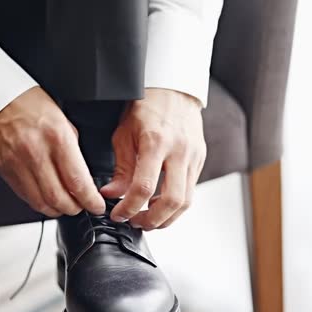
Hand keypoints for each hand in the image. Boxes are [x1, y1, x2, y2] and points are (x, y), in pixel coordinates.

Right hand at [0, 87, 105, 216]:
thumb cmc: (31, 105)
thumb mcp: (63, 120)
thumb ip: (73, 150)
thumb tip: (83, 177)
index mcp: (56, 137)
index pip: (77, 181)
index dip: (90, 200)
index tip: (97, 205)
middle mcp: (36, 152)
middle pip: (59, 198)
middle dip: (75, 208)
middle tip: (82, 206)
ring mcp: (18, 163)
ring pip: (41, 203)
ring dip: (57, 210)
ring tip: (66, 205)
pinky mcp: (6, 170)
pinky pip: (25, 196)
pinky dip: (40, 203)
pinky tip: (47, 198)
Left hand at [101, 88, 205, 229]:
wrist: (174, 88)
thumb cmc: (146, 106)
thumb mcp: (124, 133)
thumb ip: (120, 168)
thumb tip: (110, 195)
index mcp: (156, 142)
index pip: (144, 187)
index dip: (128, 208)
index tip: (117, 214)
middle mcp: (179, 151)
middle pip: (172, 201)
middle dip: (152, 220)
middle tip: (135, 223)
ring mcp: (194, 156)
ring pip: (186, 201)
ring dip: (166, 218)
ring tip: (147, 219)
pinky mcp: (200, 160)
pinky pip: (190, 191)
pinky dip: (175, 205)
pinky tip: (160, 206)